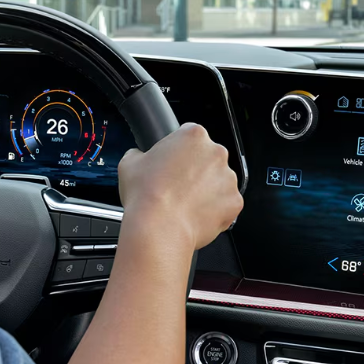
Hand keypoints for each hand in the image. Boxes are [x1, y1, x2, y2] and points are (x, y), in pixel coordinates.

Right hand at [117, 123, 242, 251]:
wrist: (159, 228)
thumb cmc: (146, 195)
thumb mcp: (130, 164)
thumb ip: (139, 154)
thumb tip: (139, 156)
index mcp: (193, 136)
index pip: (190, 135)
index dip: (179, 151)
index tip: (173, 163)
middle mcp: (216, 153)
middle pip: (208, 158)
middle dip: (196, 170)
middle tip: (177, 186)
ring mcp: (228, 178)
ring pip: (219, 181)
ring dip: (207, 190)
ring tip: (185, 204)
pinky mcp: (234, 202)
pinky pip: (226, 204)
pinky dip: (215, 210)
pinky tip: (196, 215)